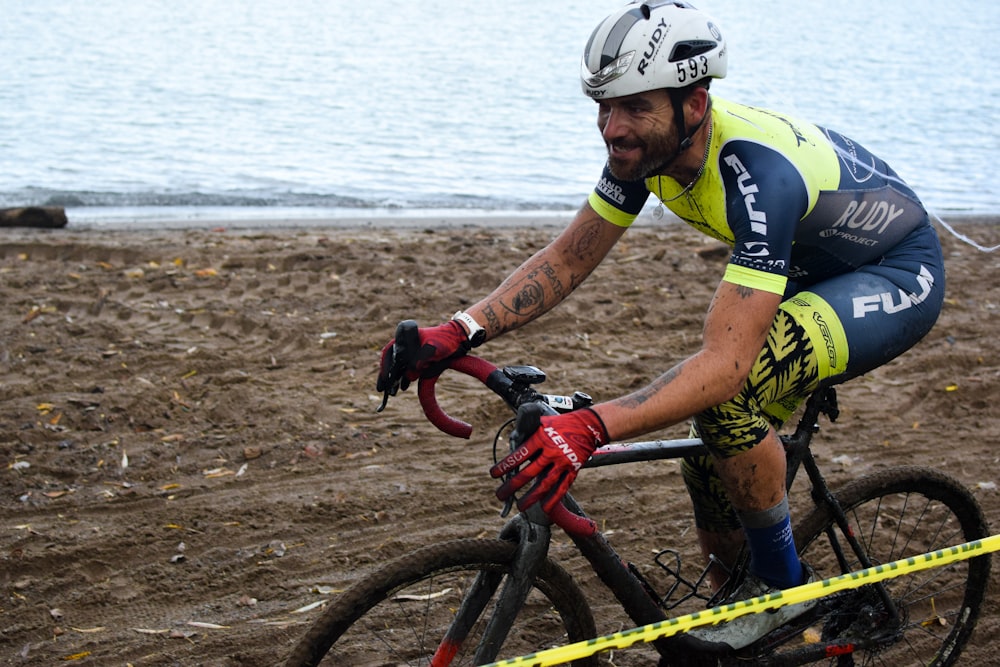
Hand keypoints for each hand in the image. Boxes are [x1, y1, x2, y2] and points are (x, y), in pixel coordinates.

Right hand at [376, 319, 470, 403]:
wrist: (458, 339)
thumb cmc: (444, 340)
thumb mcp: (432, 350)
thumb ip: (419, 361)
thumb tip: (407, 377)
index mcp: (405, 336)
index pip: (390, 352)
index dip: (385, 366)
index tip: (385, 379)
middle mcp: (406, 344)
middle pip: (391, 361)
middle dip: (387, 376)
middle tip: (382, 389)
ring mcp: (411, 351)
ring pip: (399, 367)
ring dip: (395, 379)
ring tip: (392, 392)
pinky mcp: (418, 359)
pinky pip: (408, 369)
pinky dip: (405, 378)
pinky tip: (403, 386)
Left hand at [490, 406, 607, 513]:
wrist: (589, 425)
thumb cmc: (562, 423)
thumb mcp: (544, 422)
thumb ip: (530, 432)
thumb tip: (515, 439)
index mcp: (541, 439)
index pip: (519, 455)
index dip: (505, 465)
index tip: (494, 474)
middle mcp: (550, 452)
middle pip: (529, 473)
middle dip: (512, 485)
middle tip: (500, 495)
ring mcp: (563, 462)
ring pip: (544, 483)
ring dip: (531, 496)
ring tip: (520, 506)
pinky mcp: (573, 469)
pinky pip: (562, 487)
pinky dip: (553, 499)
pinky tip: (544, 507)